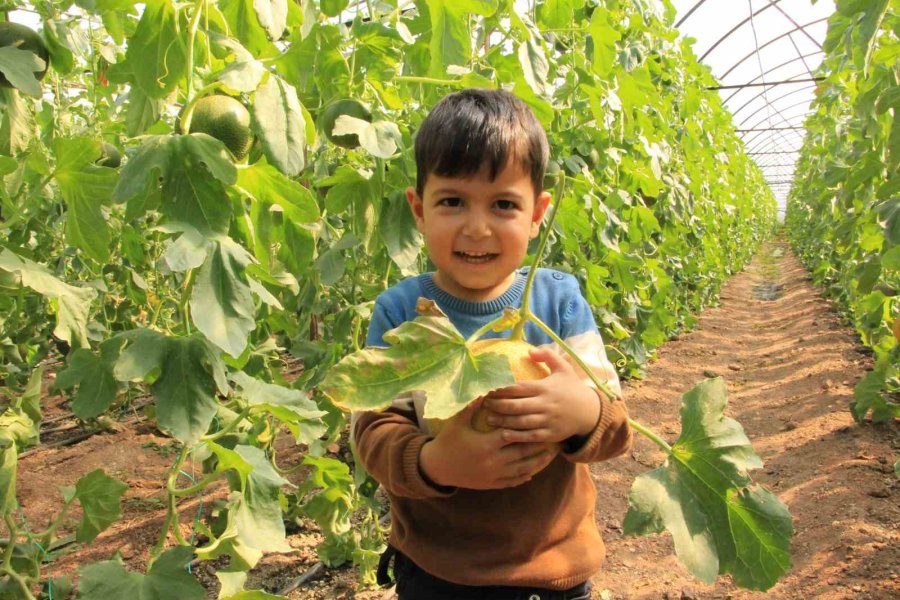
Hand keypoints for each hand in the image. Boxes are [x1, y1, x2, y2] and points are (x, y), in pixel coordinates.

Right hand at [419, 398, 558, 489]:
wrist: (436, 467)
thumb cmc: (447, 442)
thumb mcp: (458, 422)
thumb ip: (472, 407)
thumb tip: (485, 390)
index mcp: (486, 444)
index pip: (512, 435)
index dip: (526, 428)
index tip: (540, 422)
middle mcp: (493, 461)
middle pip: (522, 453)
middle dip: (539, 446)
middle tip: (554, 439)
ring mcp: (493, 474)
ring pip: (521, 469)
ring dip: (537, 463)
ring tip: (550, 455)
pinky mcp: (491, 484)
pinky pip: (512, 481)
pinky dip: (524, 477)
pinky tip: (533, 472)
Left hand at [482, 346, 600, 444]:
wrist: (590, 412)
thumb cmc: (572, 389)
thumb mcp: (564, 368)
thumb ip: (548, 356)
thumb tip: (530, 350)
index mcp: (545, 388)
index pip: (518, 388)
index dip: (501, 389)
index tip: (488, 389)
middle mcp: (545, 404)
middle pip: (516, 406)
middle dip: (497, 405)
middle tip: (484, 404)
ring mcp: (547, 421)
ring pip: (520, 422)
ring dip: (502, 421)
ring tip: (488, 419)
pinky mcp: (550, 434)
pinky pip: (530, 436)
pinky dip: (516, 436)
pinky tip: (504, 434)